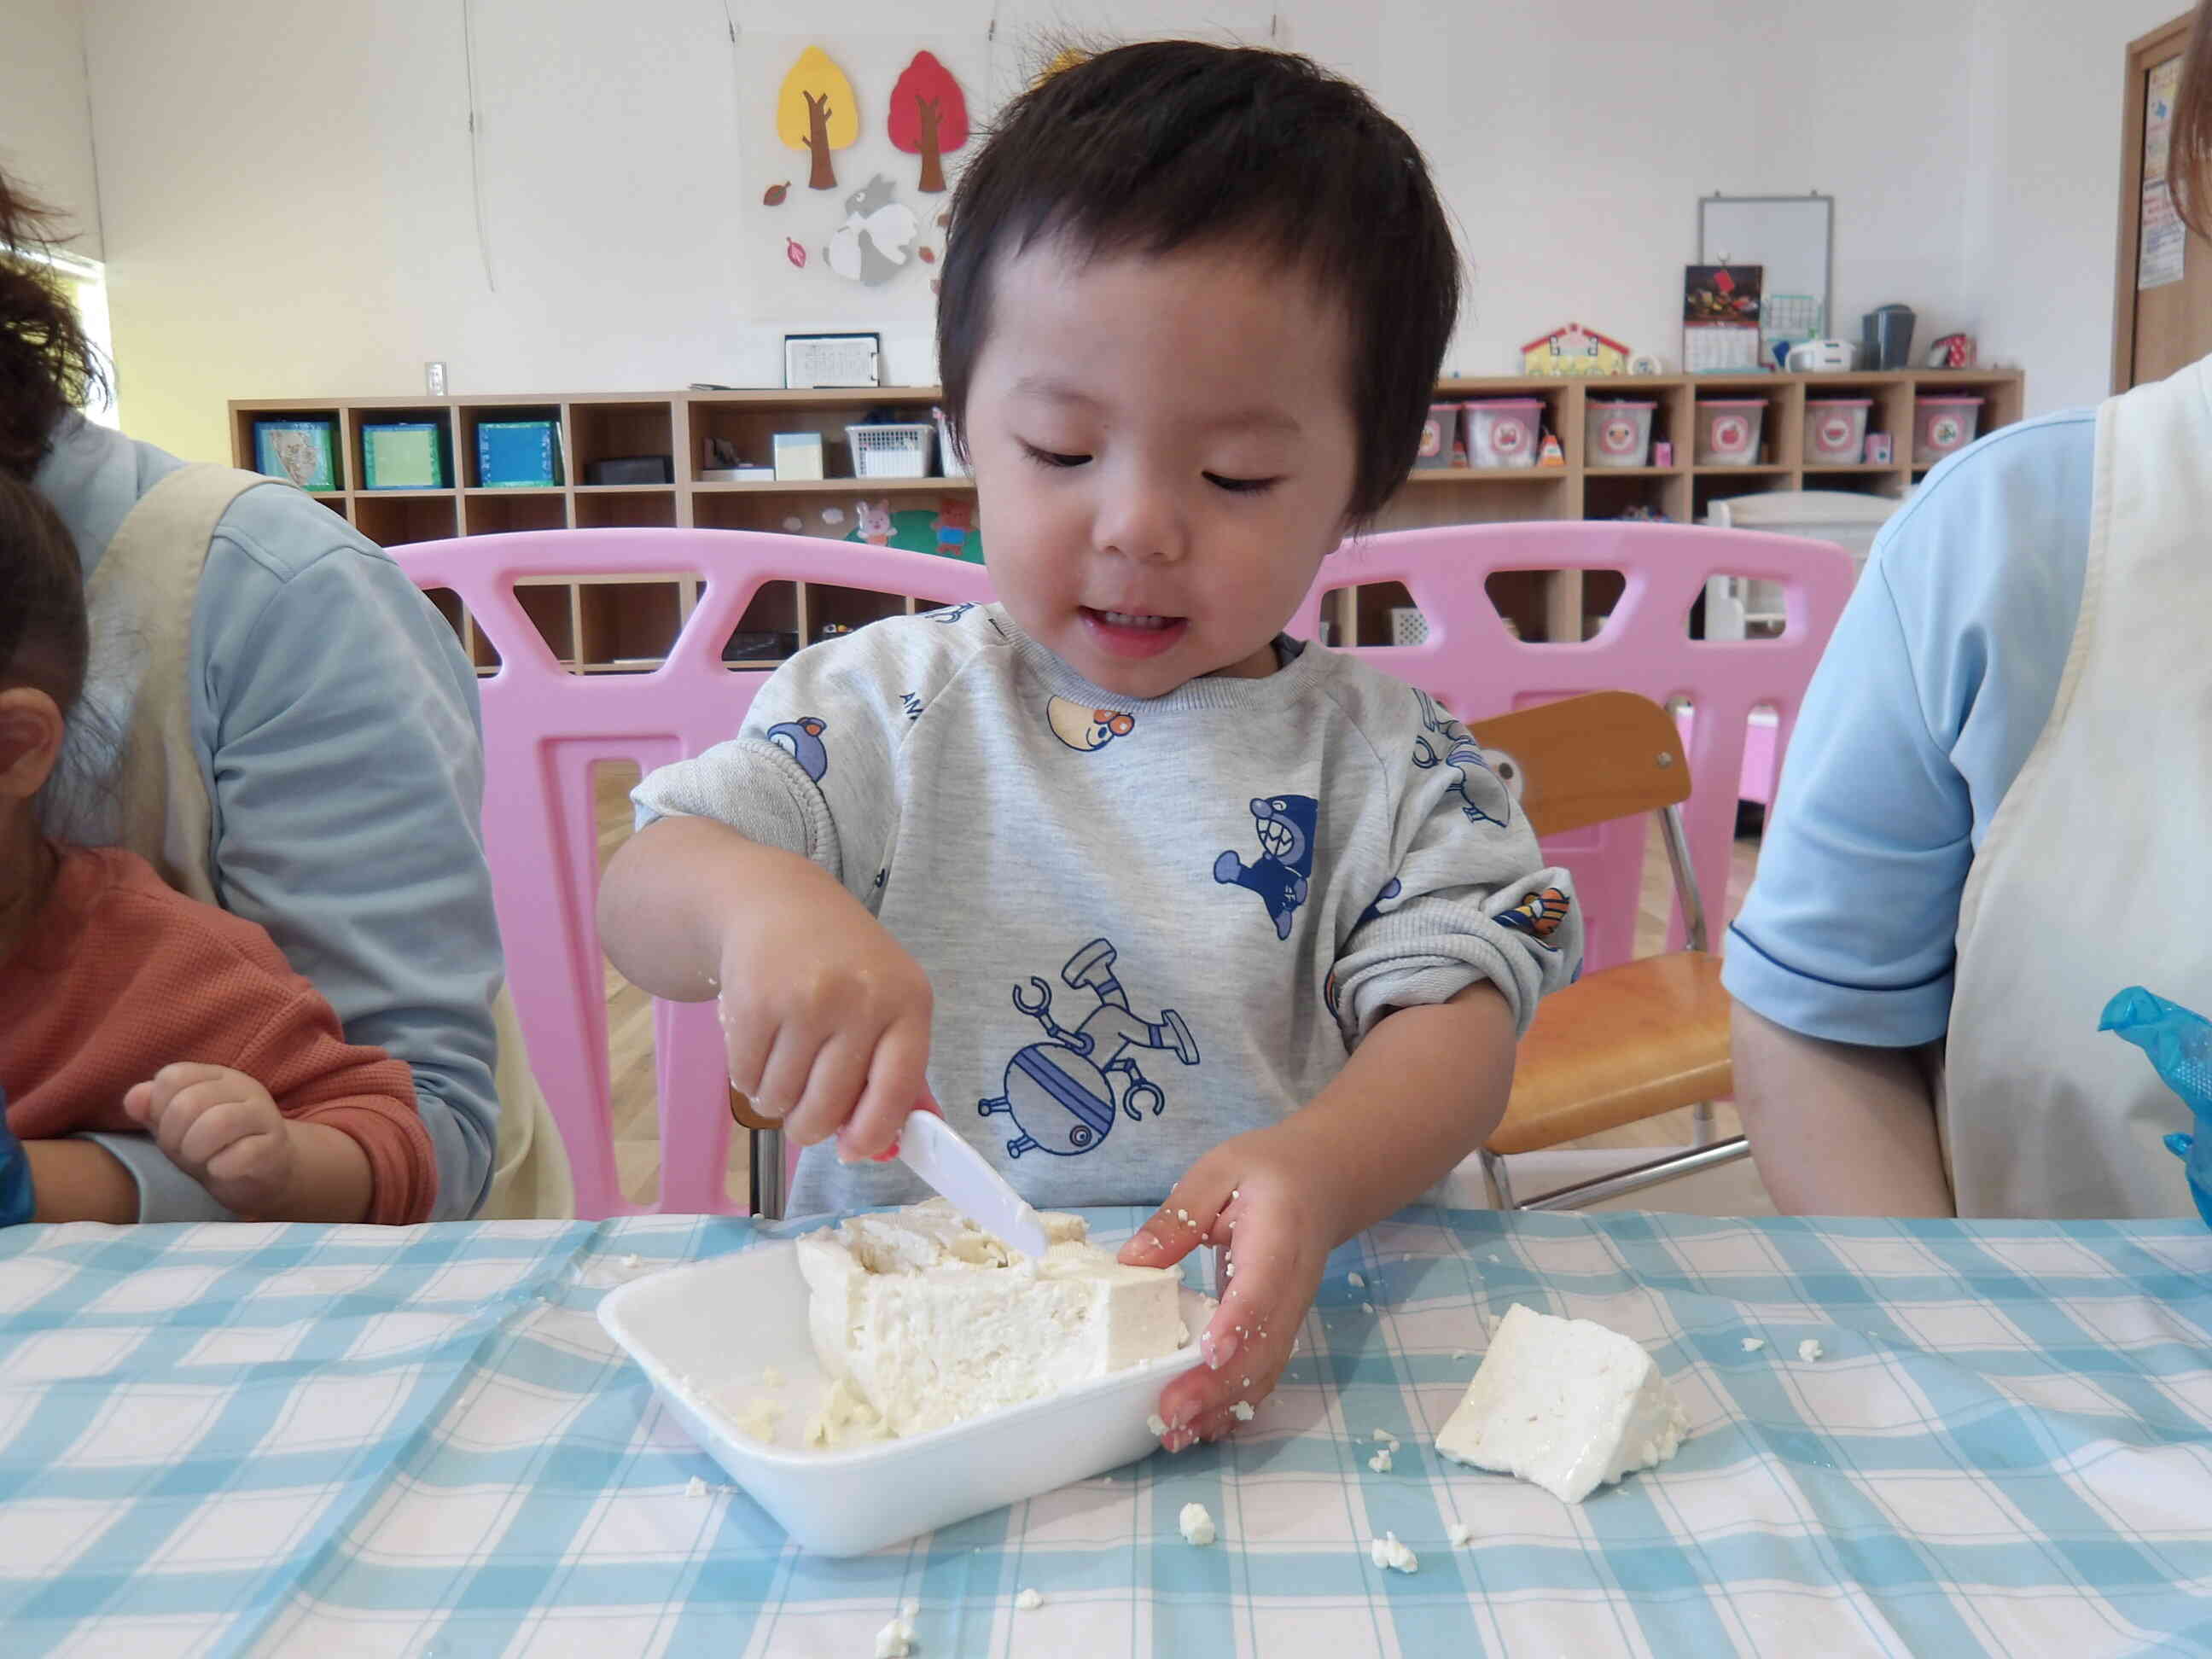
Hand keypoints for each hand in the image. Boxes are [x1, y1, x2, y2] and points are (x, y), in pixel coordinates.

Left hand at [123, 1064, 299, 1218]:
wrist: (264, 1175)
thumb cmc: (214, 1147)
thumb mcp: (177, 1127)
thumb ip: (152, 1109)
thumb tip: (133, 1099)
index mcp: (217, 1077)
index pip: (173, 1076)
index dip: (158, 1107)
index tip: (167, 1129)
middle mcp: (244, 1088)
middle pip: (191, 1101)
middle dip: (174, 1135)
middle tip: (182, 1151)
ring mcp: (264, 1116)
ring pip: (219, 1122)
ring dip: (196, 1149)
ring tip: (199, 1160)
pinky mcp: (276, 1147)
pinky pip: (243, 1153)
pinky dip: (220, 1167)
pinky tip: (219, 1170)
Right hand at [716, 884, 933, 1161]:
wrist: (775, 900)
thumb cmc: (842, 962)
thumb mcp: (889, 1001)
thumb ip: (900, 1072)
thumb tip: (905, 1143)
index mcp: (908, 1002)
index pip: (897, 1088)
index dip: (873, 1132)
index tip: (853, 1151)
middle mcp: (861, 999)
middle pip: (828, 1106)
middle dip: (809, 1126)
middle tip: (803, 1115)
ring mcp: (806, 999)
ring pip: (781, 1099)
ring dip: (774, 1101)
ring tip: (781, 1067)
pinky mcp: (754, 1002)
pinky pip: (745, 1078)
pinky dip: (747, 1078)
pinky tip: (758, 1046)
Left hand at [1116, 1122, 1339, 1450]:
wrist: (1323, 1180)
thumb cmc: (1265, 1171)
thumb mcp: (1217, 1173)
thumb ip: (1179, 1216)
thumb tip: (1131, 1262)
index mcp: (1278, 1239)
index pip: (1260, 1289)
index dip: (1238, 1324)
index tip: (1209, 1355)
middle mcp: (1292, 1287)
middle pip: (1263, 1347)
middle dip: (1218, 1387)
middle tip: (1169, 1414)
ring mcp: (1291, 1313)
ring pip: (1265, 1370)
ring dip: (1223, 1407)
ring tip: (1175, 1436)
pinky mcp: (1281, 1328)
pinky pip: (1263, 1372)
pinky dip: (1235, 1404)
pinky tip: (1201, 1428)